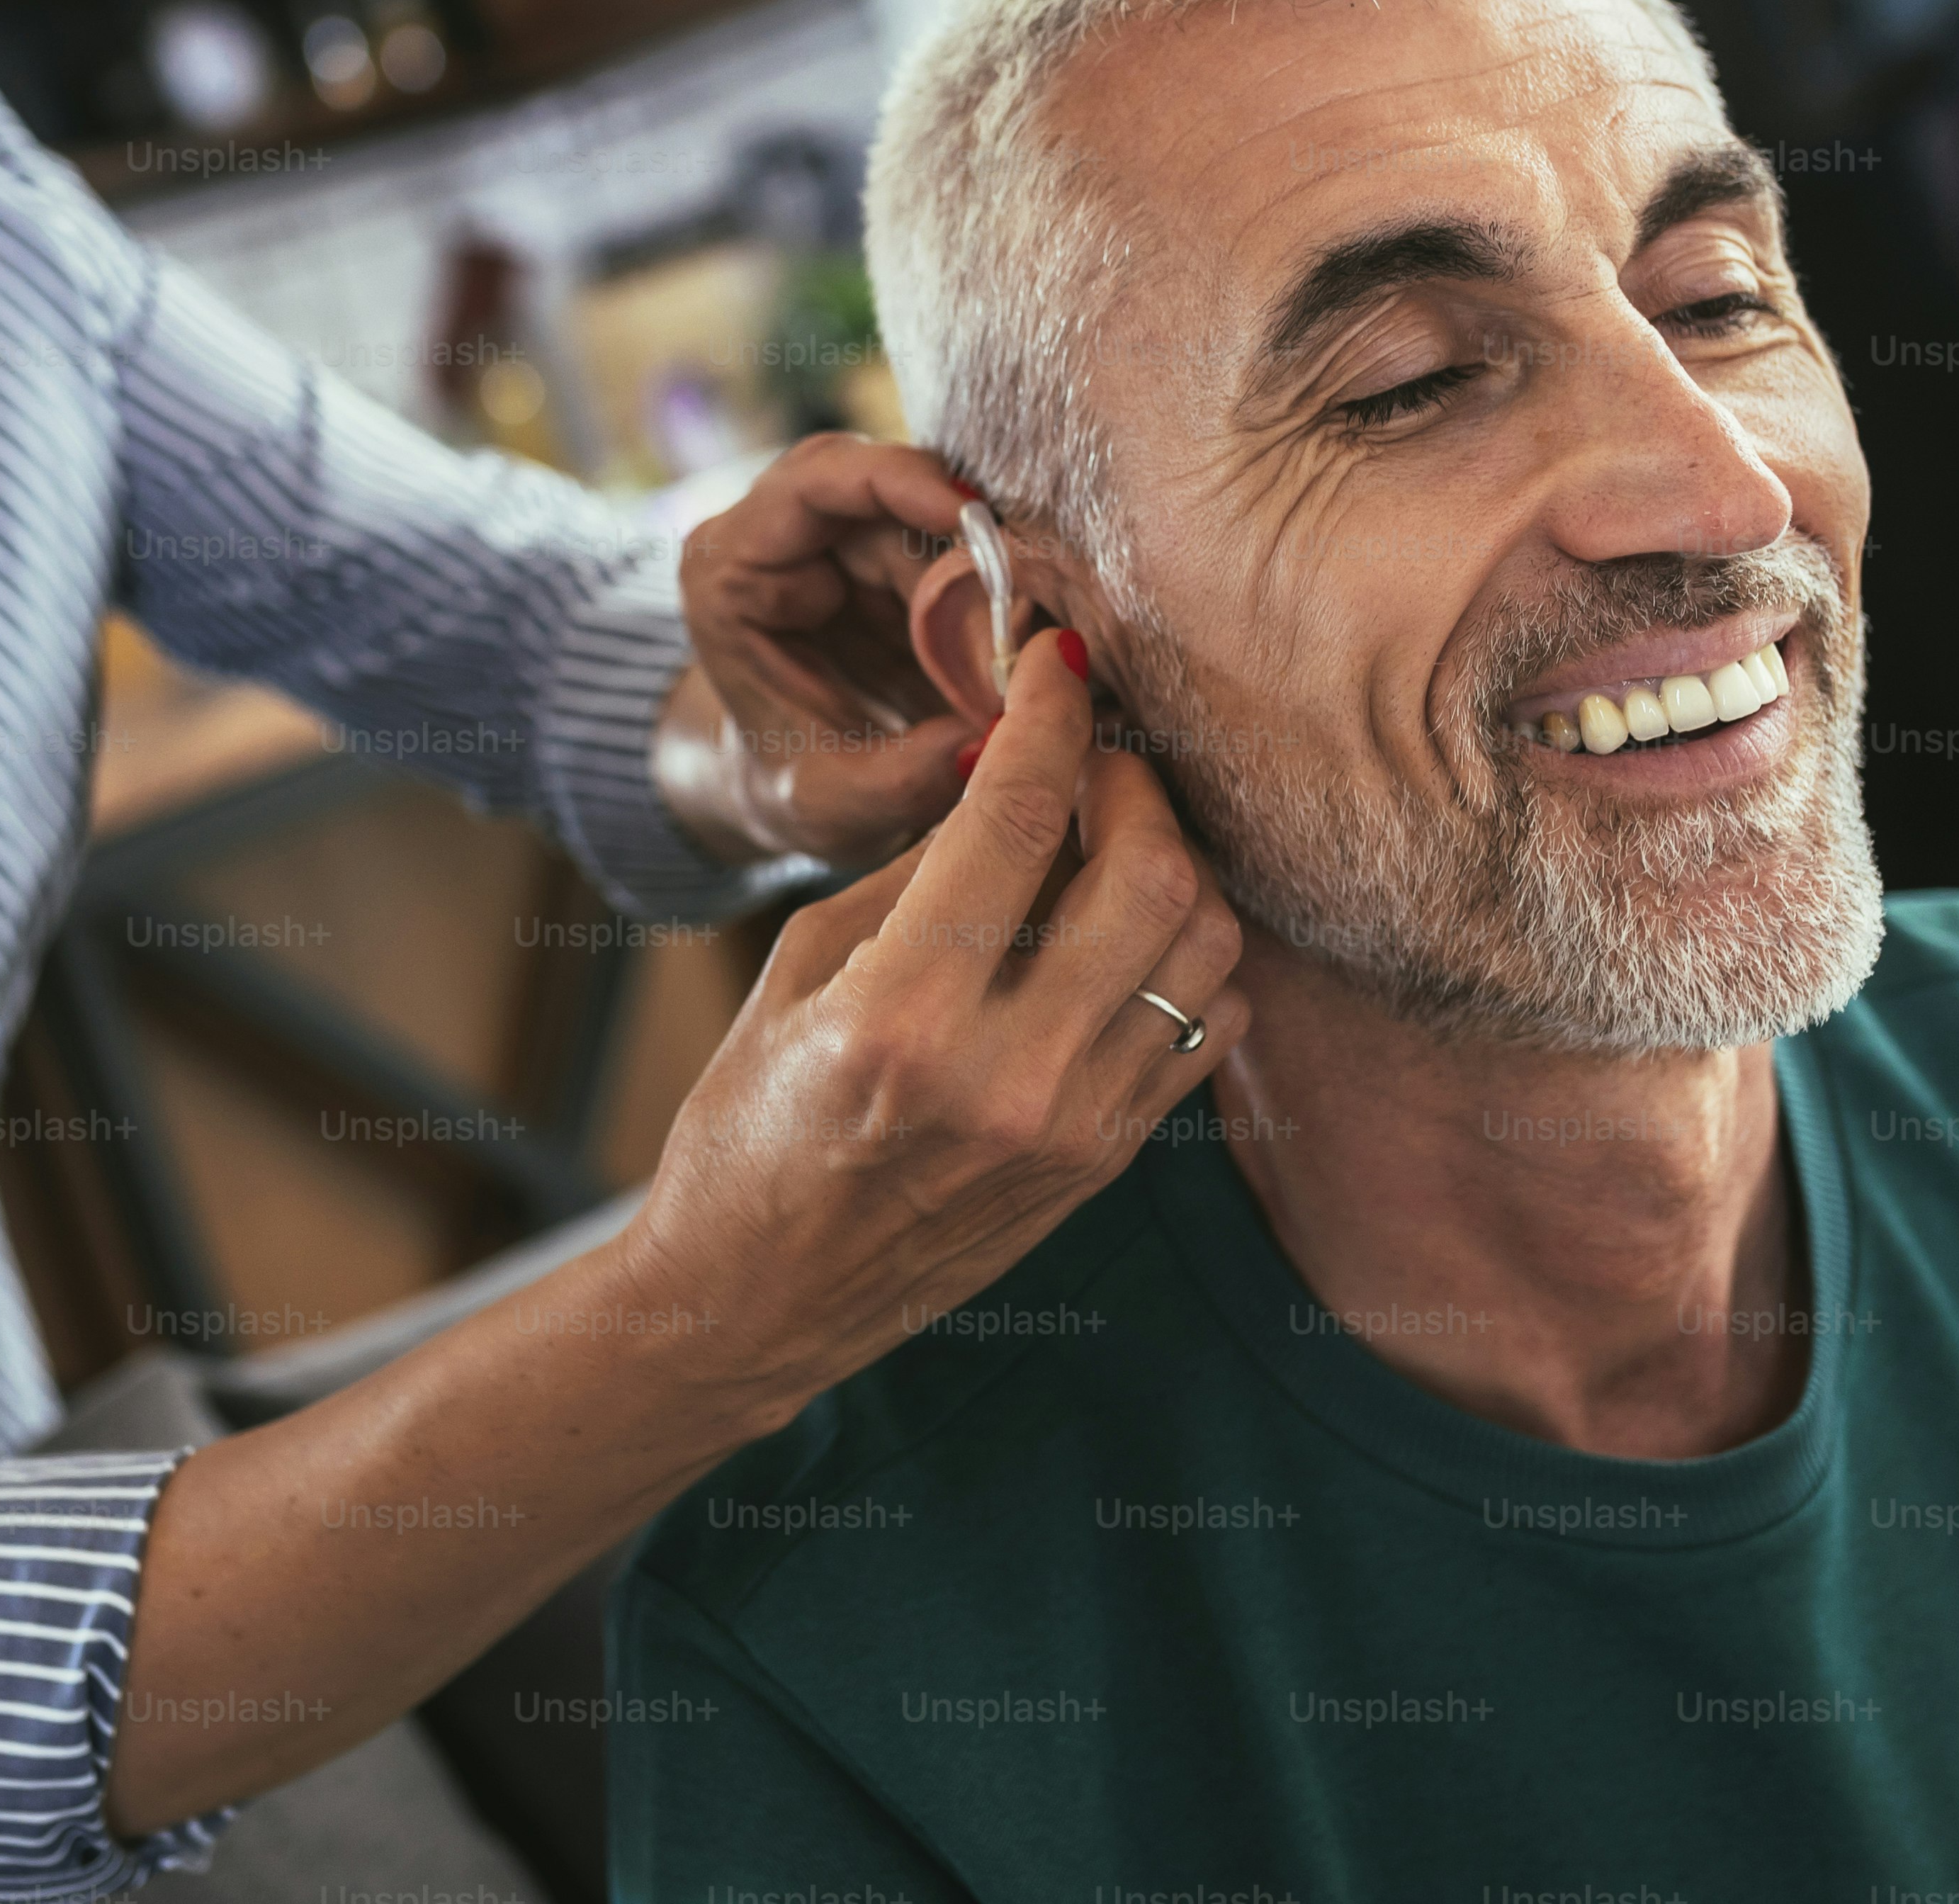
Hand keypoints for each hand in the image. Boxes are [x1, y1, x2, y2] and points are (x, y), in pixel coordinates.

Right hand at [619, 627, 1252, 1414]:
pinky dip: (1187, 956)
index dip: (1049, 714)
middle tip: (1086, 760)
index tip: (1055, 659)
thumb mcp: (799, 970)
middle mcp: (1009, 1075)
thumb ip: (913, 866)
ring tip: (1106, 842)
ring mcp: (1075, 1126)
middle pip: (1149, 871)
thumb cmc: (750, 1125)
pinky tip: (1123, 936)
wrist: (757, 1300)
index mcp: (902, 1017)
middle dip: (1128, 783)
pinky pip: (1207, 1025)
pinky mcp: (1109, 1160)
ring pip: (1203, 944)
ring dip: (1170, 864)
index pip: (1017, 820)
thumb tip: (1000, 766)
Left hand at [659, 431, 981, 869]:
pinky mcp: (894, 560)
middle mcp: (783, 536)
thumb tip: (989, 741)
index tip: (972, 515)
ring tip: (1018, 667)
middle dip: (965, 572)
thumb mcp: (828, 804)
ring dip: (987, 591)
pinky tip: (1020, 649)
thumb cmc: (787, 794)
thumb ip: (899, 779)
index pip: (812, 482)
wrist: (787, 794)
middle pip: (894, 507)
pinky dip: (996, 598)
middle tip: (1020, 651)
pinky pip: (959, 554)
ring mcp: (844, 542)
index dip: (898, 483)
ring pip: (937, 527)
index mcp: (729, 571)